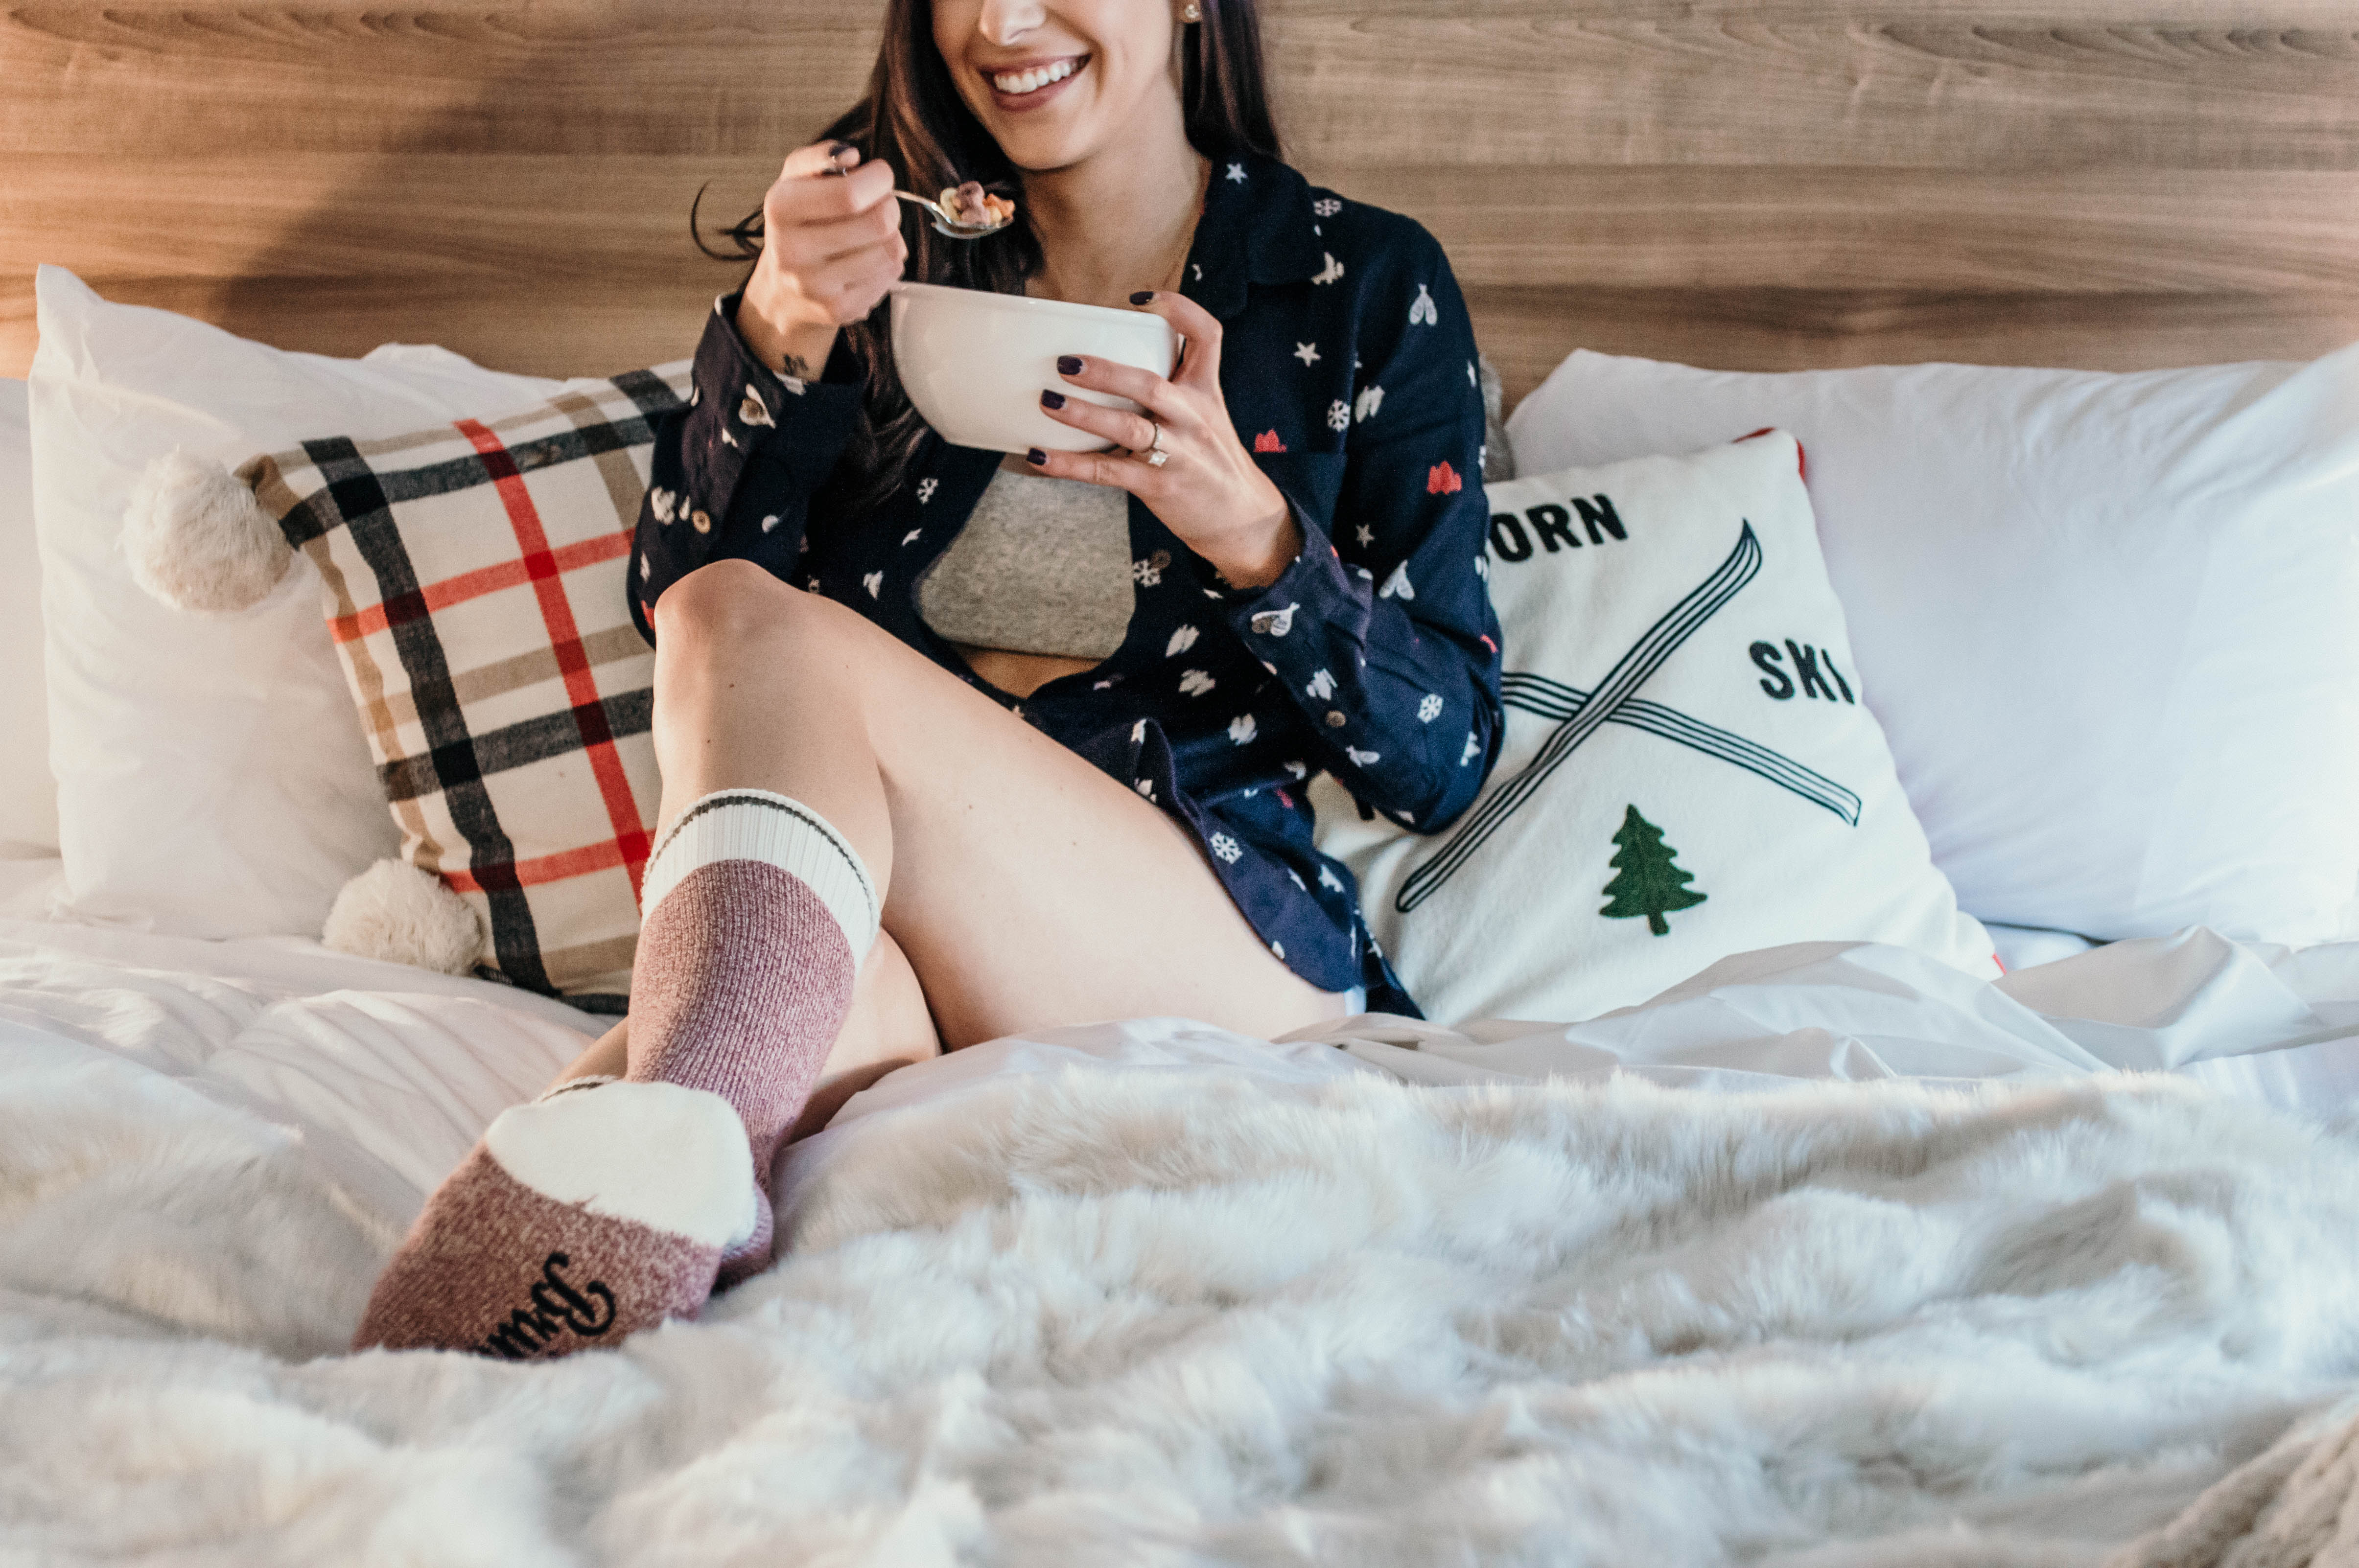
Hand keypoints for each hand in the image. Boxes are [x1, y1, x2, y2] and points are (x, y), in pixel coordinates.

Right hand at [736, 142, 906, 377]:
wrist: (783, 288)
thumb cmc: (799, 222)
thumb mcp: (797, 179)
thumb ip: (821, 157)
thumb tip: (850, 155)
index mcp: (781, 207)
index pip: (850, 194)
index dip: (879, 180)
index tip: (880, 176)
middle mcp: (792, 250)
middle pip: (878, 222)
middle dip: (890, 206)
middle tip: (880, 205)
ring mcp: (815, 285)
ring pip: (889, 250)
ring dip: (891, 236)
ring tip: (872, 234)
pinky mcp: (838, 309)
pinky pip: (890, 275)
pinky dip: (889, 262)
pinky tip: (868, 259)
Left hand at [1027, 290, 1300, 588]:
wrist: (1242, 517)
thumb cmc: (1212, 463)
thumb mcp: (1205, 416)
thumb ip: (1171, 390)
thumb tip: (1111, 368)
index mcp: (1205, 392)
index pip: (1207, 336)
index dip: (1178, 308)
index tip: (1141, 299)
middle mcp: (1193, 418)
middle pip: (1150, 384)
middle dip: (1105, 372)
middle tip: (1065, 363)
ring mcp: (1177, 453)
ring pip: (1128, 427)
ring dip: (1084, 413)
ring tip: (1048, 400)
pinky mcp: (1158, 486)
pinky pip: (1107, 472)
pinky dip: (1070, 465)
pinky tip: (1039, 457)